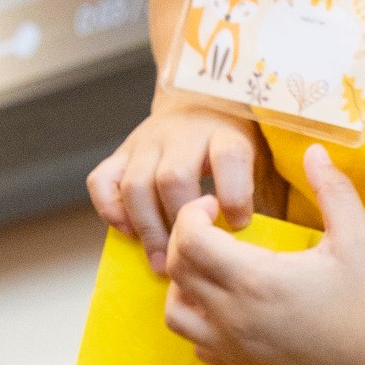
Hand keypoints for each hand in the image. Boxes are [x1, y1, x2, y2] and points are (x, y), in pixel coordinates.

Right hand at [89, 101, 269, 270]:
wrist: (198, 102)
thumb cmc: (234, 148)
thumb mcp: (258, 159)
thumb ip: (262, 194)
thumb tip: (263, 245)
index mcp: (225, 133)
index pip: (229, 158)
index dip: (234, 195)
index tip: (239, 224)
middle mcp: (183, 134)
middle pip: (174, 177)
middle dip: (181, 223)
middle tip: (190, 259)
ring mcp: (146, 142)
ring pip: (136, 185)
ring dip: (148, 229)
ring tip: (162, 262)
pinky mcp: (121, 152)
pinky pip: (101, 181)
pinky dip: (110, 210)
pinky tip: (129, 232)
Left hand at [162, 145, 364, 364]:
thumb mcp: (357, 236)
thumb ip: (332, 188)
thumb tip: (315, 150)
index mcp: (255, 279)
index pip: (188, 240)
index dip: (192, 215)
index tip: (216, 207)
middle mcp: (234, 317)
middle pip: (175, 272)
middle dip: (183, 242)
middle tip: (211, 230)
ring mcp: (235, 348)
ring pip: (176, 314)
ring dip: (184, 285)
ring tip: (213, 270)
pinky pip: (198, 346)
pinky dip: (202, 323)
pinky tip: (230, 309)